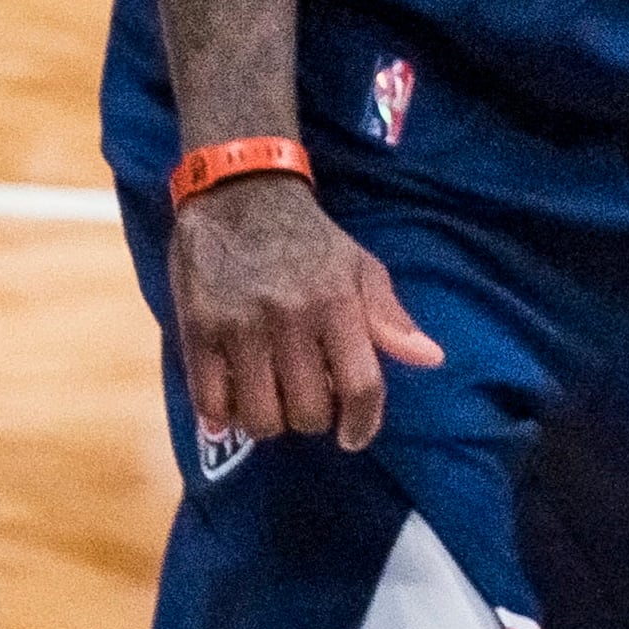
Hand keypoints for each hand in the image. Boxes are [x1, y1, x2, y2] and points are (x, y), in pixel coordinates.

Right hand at [168, 170, 443, 452]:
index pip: (359, 386)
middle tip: (306, 398)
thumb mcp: (359, 265)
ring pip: (260, 418)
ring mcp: (239, 325)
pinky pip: (211, 402)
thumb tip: (431, 358)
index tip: (353, 436)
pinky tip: (234, 398)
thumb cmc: (307, 237)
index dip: (361, 423)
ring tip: (270, 399)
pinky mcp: (197, 329)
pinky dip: (225, 414)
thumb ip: (390, 317)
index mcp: (336, 301)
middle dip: (312, 417)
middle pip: (308, 413)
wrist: (237, 191)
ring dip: (269, 420)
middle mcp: (289, 316)